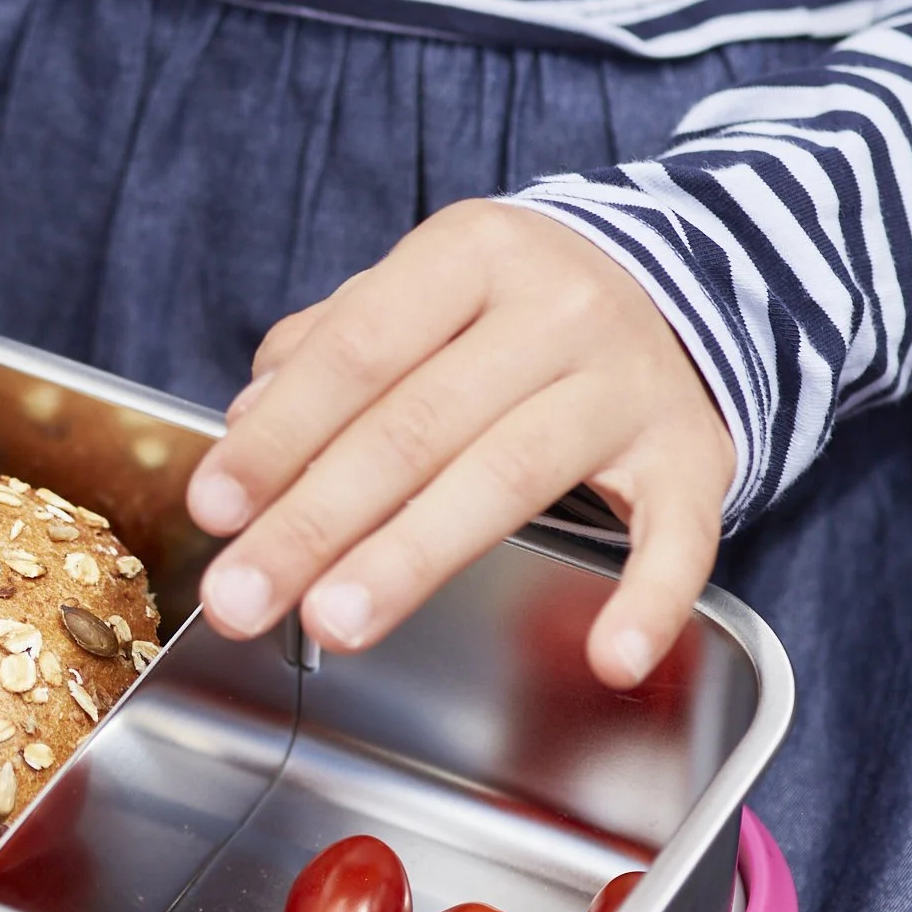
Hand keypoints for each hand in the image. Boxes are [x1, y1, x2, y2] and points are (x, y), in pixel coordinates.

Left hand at [186, 201, 735, 687]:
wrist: (683, 286)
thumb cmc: (512, 308)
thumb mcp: (422, 292)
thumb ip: (330, 349)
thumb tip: (245, 422)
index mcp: (473, 252)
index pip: (358, 349)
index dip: (280, 433)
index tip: (215, 508)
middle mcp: (557, 309)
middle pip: (417, 425)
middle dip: (315, 519)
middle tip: (243, 598)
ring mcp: (629, 383)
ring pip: (511, 476)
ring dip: (414, 557)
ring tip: (335, 623)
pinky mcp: (695, 453)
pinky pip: (680, 534)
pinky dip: (649, 598)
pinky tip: (610, 659)